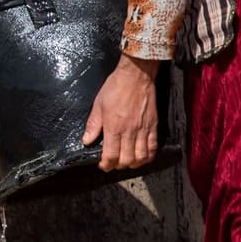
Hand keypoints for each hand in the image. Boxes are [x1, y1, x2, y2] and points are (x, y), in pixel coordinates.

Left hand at [84, 56, 161, 171]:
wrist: (136, 75)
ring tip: (127, 162)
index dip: (106, 164)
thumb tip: (87, 140)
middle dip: (119, 166)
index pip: (111, 155)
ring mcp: (143, 129)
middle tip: (114, 163)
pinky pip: (153, 147)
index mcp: (114, 126)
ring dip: (134, 164)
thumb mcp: (98, 104)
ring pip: (141, 157)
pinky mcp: (153, 126)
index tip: (103, 165)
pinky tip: (143, 157)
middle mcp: (129, 131)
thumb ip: (93, 125)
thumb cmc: (115, 87)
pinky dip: (149, 156)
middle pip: (127, 159)